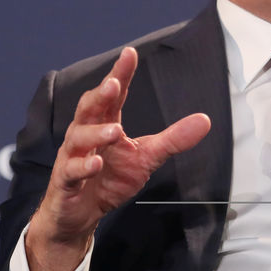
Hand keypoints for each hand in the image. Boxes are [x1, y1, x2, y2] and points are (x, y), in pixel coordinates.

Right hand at [26, 47, 209, 270]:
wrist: (80, 217)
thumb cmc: (109, 180)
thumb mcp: (146, 158)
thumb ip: (173, 139)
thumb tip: (205, 120)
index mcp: (104, 123)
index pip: (113, 96)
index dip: (120, 74)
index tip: (130, 53)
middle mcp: (85, 135)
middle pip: (89, 108)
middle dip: (100, 95)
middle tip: (114, 83)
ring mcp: (72, 158)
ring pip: (78, 138)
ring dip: (96, 133)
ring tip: (114, 131)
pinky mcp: (65, 182)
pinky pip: (71, 171)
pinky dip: (83, 167)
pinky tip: (97, 164)